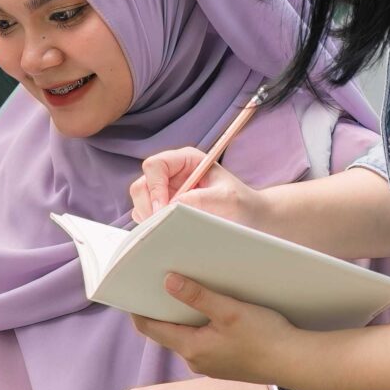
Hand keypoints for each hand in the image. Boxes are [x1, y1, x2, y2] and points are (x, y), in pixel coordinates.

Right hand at [129, 149, 271, 228]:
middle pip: (142, 184)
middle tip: (162, 224)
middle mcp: (172, 173)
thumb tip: (173, 205)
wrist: (249, 218)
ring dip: (149, 217)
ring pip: (141, 201)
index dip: (155, 187)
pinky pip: (145, 215)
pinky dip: (152, 225)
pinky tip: (171, 230)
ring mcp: (165, 191)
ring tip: (171, 228)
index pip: (155, 165)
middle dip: (149, 206)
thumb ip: (202, 199)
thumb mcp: (227, 199)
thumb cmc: (242, 204)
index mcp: (186, 160)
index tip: (163, 209)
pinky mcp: (163, 208)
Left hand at [131, 274, 301, 385]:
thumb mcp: (230, 311)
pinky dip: (201, 326)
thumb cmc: (266, 338)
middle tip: (160, 282)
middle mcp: (195, 360)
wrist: (298, 364)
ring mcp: (210, 364)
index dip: (138, 307)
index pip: (149, 328)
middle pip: (166, 331)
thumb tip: (168, 281)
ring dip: (184, 316)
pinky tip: (214, 311)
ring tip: (187, 291)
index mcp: (191, 348)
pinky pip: (204, 342)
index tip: (134, 287)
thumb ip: (198, 296)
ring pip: (186, 336)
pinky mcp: (225, 363)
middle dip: (162, 308)